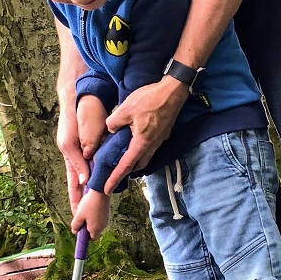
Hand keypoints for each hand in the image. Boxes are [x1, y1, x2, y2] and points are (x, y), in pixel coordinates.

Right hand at [57, 95, 107, 211]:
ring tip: (97, 205)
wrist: (85, 98)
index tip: (77, 214)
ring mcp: (88, 151)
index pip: (75, 184)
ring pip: (92, 174)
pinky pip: (99, 163)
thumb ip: (79, 161)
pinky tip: (106, 182)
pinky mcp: (97, 145)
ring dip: (94, 187)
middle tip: (87, 216)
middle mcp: (80, 157)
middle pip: (83, 182)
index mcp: (72, 157)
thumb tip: (85, 180)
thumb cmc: (75, 118)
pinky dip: (101, 173)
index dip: (76, 199)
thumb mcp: (72, 142)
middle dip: (84, 198)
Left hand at [72, 188, 110, 239]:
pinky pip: (98, 217)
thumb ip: (75, 225)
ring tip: (84, 211)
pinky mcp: (106, 213)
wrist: (101, 191)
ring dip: (89, 220)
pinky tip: (89, 207)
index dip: (84, 236)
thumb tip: (75, 231)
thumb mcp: (79, 215)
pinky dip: (93, 215)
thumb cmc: (89, 204)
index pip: (91, 238)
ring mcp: (105, 219)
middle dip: (86, 226)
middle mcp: (102, 226)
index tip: (79, 230)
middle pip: (93, 231)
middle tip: (80, 218)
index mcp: (95, 229)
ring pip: (95, 223)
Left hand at [104, 78, 187, 192]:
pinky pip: (151, 146)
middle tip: (115, 174)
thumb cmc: (150, 99)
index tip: (107, 189)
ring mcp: (160, 139)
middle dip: (126, 172)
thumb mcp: (125, 109)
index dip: (115, 178)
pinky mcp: (163, 132)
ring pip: (145, 156)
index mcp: (142, 143)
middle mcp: (152, 145)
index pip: (125, 166)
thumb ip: (113, 123)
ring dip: (135, 160)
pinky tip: (136, 141)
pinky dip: (142, 149)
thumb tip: (111, 129)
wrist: (173, 91)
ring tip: (124, 159)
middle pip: (138, 165)